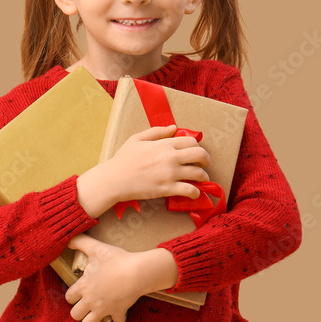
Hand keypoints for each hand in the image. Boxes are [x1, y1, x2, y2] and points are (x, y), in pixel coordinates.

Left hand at [64, 234, 157, 321]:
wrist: (136, 272)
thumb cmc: (116, 260)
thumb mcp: (96, 248)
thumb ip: (80, 242)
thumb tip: (68, 239)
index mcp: (83, 286)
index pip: (69, 297)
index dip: (72, 295)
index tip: (79, 292)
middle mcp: (90, 301)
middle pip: (75, 315)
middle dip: (78, 311)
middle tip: (86, 304)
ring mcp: (103, 309)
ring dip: (91, 320)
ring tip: (96, 313)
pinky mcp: (118, 312)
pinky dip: (117, 318)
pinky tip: (118, 310)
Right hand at [77, 125, 211, 218]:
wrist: (114, 179)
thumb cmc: (123, 159)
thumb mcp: (137, 139)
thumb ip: (156, 132)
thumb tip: (173, 128)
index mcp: (164, 144)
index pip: (191, 141)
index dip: (198, 147)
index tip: (196, 153)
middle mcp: (170, 157)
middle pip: (200, 155)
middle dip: (206, 160)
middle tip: (204, 165)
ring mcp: (170, 173)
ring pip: (199, 173)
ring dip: (203, 177)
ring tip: (200, 180)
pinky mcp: (168, 189)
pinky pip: (190, 190)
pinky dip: (196, 193)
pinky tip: (194, 193)